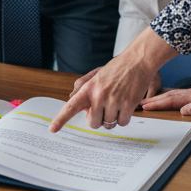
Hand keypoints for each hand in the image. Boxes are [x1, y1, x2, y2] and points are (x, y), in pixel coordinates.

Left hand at [49, 29, 176, 131]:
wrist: (138, 60)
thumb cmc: (117, 68)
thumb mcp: (97, 75)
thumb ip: (84, 88)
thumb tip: (75, 103)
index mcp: (89, 88)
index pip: (71, 106)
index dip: (60, 119)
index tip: (52, 129)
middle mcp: (99, 95)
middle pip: (93, 123)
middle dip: (99, 120)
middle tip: (105, 109)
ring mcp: (113, 101)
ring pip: (109, 124)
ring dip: (114, 118)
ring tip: (118, 102)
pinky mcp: (128, 105)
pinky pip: (122, 123)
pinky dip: (125, 118)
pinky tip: (127, 105)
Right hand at [141, 77, 190, 115]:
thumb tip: (184, 111)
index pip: (171, 101)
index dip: (157, 104)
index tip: (145, 106)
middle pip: (168, 97)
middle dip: (153, 100)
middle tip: (139, 103)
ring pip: (171, 96)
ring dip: (159, 99)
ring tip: (147, 101)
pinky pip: (178, 96)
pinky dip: (168, 98)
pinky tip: (166, 99)